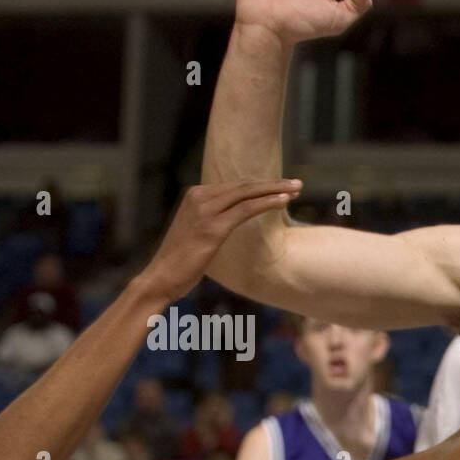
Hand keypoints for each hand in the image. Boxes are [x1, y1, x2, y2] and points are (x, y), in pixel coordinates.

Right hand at [140, 180, 302, 301]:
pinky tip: (284, 202)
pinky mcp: (212, 227)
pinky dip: (266, 203)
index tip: (283, 187)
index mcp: (196, 196)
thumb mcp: (198, 233)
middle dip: (273, 184)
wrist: (162, 276)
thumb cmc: (182, 261)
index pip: (236, 187)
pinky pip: (246, 210)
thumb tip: (232, 222)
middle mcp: (199, 197)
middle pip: (244, 186)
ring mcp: (205, 210)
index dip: (261, 186)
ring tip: (297, 188)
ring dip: (275, 190)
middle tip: (298, 183)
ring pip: (247, 194)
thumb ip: (214, 222)